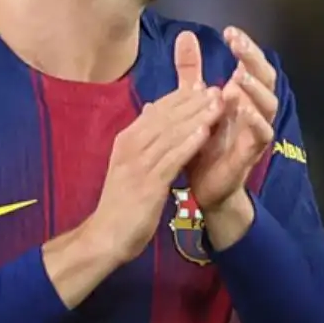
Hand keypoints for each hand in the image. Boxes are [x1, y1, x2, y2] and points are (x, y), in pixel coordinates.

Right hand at [86, 80, 221, 265]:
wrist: (105, 237)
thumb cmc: (121, 203)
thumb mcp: (129, 165)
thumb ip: (141, 139)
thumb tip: (151, 110)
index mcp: (126, 141)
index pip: (156, 111)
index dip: (180, 97)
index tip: (201, 85)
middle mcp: (130, 147)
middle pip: (165, 118)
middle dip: (192, 102)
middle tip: (216, 89)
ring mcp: (138, 165)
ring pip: (170, 134)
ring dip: (196, 117)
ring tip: (218, 104)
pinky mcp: (148, 184)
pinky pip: (171, 158)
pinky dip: (188, 143)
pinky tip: (205, 132)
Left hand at [181, 28, 277, 233]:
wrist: (203, 186)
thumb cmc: (204, 143)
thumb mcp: (194, 102)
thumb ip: (192, 71)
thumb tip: (186, 34)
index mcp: (242, 95)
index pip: (252, 64)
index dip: (246, 47)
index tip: (229, 31)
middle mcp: (254, 109)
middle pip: (266, 78)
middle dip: (253, 59)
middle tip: (237, 44)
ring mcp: (255, 131)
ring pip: (268, 105)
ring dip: (255, 89)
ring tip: (240, 76)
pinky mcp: (251, 153)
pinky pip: (261, 135)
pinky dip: (255, 121)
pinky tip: (243, 109)